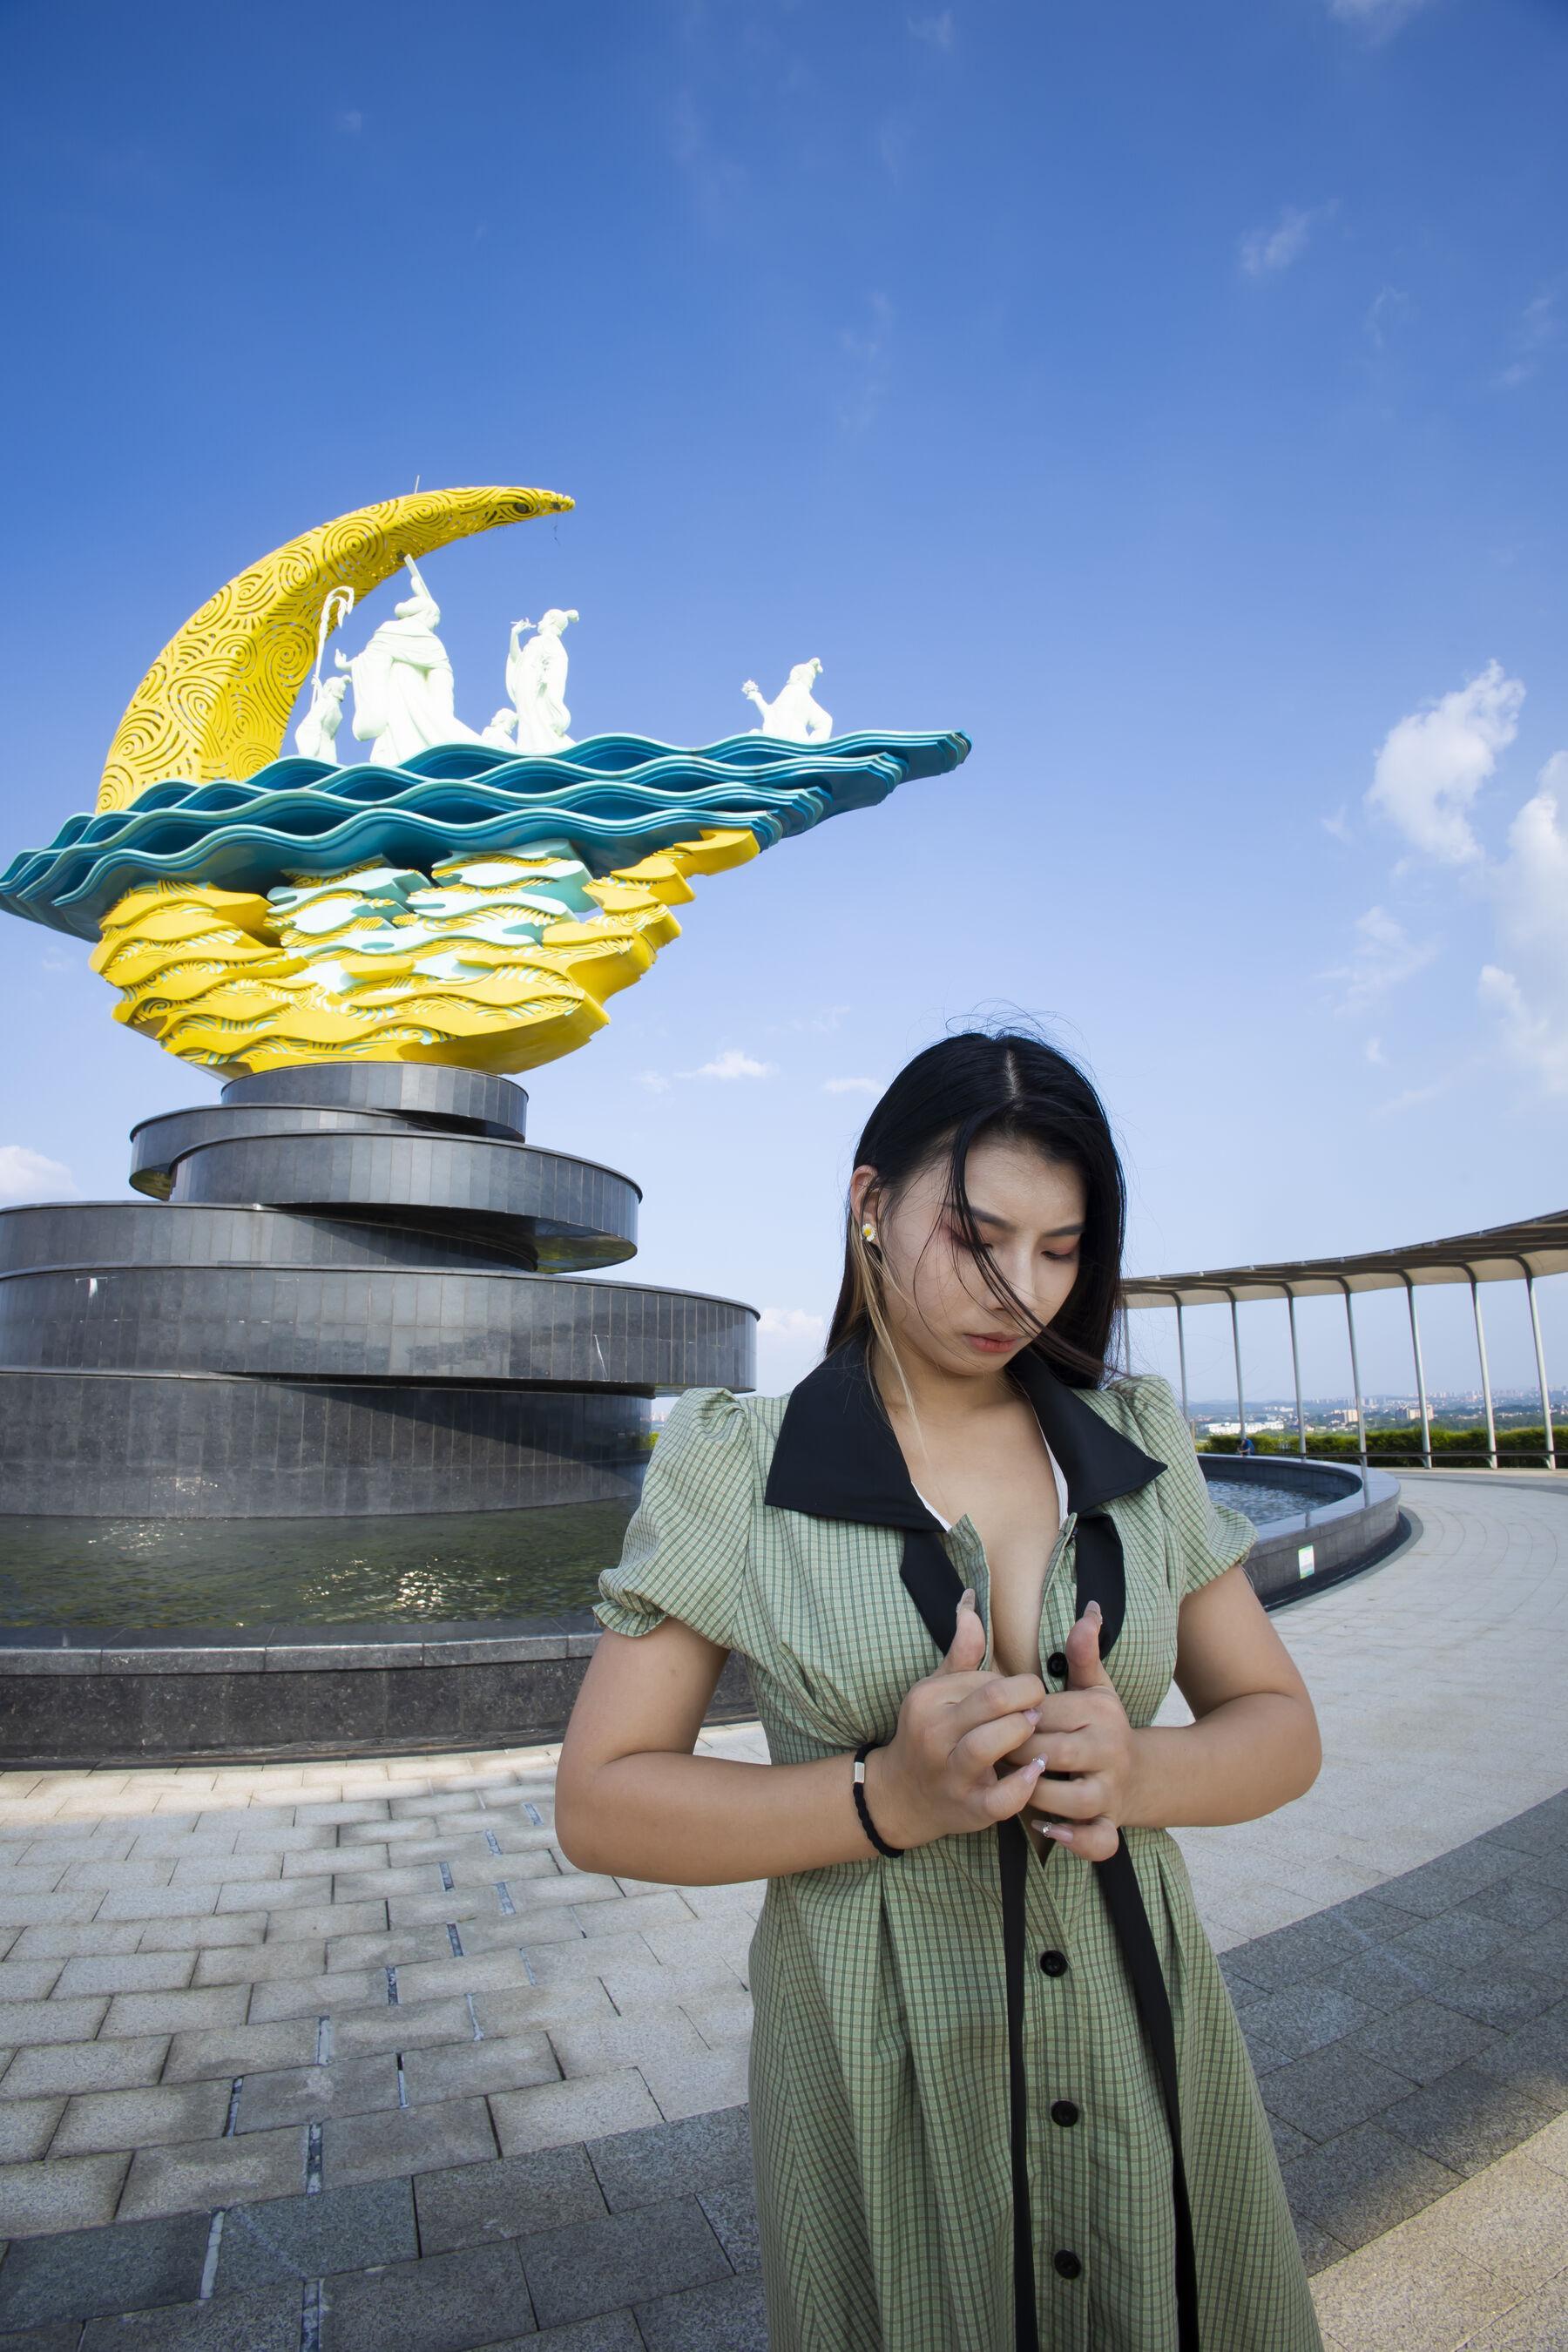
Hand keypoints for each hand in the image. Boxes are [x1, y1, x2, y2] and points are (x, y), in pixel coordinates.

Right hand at [864, 1590, 1047, 1849]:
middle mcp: (933, 1734)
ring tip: (1035, 1731)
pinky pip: (999, 1798)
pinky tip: (1036, 1771)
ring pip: (988, 1745)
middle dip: (1027, 1699)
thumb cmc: (929, 1734)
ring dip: (1022, 1733)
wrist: (901, 1796)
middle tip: (1039, 1706)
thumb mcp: (937, 1690)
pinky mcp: (967, 1808)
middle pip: (990, 1703)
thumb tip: (971, 1602)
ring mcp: (949, 1773)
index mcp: (928, 1699)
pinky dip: (1022, 1785)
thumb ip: (961, 1651)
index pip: (983, 1679)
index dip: (1015, 1683)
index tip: (1026, 1692)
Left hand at [1001, 1600, 1136, 1862]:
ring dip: (1034, 1795)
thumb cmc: (1101, 1726)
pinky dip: (1074, 1838)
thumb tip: (1088, 1611)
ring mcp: (1111, 1790)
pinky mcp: (1111, 1822)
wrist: (1140, 1773)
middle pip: (1052, 1753)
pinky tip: (1047, 1827)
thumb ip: (1083, 1652)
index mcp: (1098, 1713)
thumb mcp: (1093, 1687)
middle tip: (988, 1755)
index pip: (1044, 1712)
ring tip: (1009, 1786)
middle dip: (1015, 1755)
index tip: (988, 1719)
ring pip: (1070, 1798)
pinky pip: (1097, 1838)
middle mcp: (1110, 1751)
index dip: (1010, 1717)